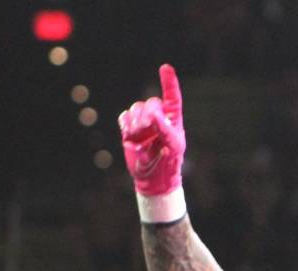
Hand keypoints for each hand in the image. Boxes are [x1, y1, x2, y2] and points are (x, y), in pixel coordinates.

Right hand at [119, 64, 185, 195]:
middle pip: (149, 103)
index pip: (172, 97)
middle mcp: (158, 117)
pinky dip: (126, 127)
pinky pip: (124, 117)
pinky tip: (131, 138)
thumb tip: (153, 114)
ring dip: (136, 125)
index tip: (165, 67)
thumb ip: (164, 129)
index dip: (169, 82)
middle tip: (147, 133)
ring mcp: (142, 121)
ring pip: (135, 109)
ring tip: (141, 141)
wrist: (153, 177)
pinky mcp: (129, 127)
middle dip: (146, 118)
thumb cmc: (169, 162)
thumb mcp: (172, 147)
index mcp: (173, 119)